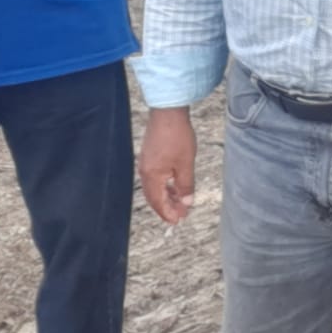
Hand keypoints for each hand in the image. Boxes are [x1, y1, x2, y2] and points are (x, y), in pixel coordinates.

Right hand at [139, 106, 196, 223]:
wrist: (168, 111)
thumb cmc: (176, 136)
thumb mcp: (185, 164)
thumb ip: (185, 185)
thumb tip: (186, 202)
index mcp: (151, 176)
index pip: (158, 202)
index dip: (168, 213)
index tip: (177, 221)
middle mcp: (144, 171)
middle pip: (154, 196)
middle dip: (167, 207)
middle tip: (181, 214)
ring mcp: (146, 162)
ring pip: (155, 187)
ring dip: (167, 196)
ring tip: (181, 202)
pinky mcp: (149, 155)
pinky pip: (155, 177)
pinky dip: (165, 184)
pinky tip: (175, 185)